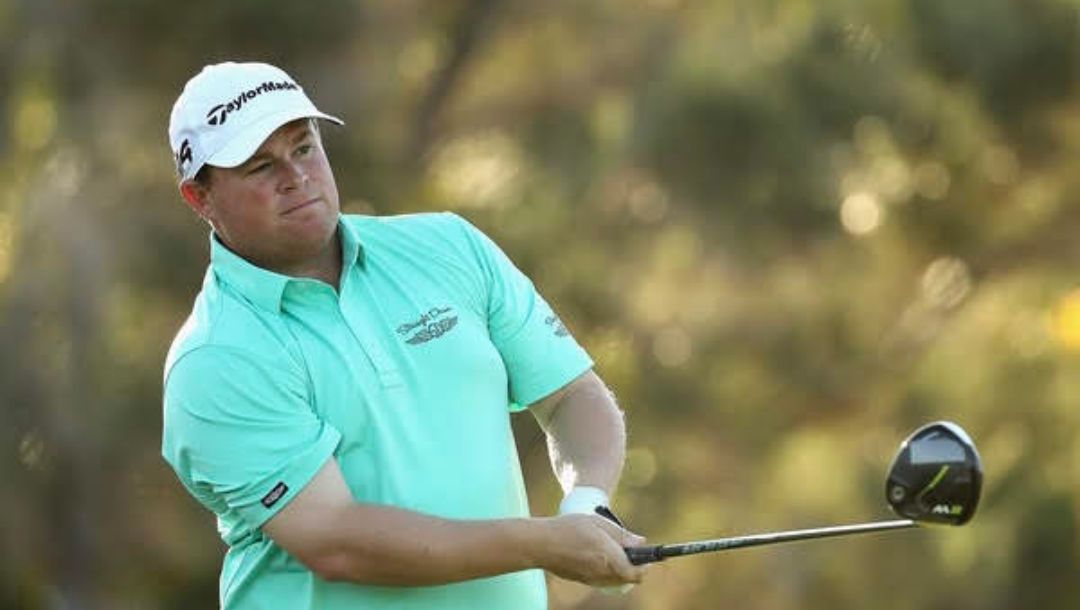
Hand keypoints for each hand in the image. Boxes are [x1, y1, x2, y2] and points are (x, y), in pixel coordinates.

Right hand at [531, 513, 648, 586]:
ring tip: (612, 548)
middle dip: (634, 566)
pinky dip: (607, 570)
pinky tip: (597, 554)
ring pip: (615, 580)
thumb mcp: (597, 522)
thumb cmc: (568, 528)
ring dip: (620, 568)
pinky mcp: (582, 580)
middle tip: (630, 549)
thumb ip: (621, 534)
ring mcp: (591, 579)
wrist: (540, 544)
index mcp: (609, 557)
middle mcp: (602, 572)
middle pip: (628, 578)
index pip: (637, 572)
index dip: (646, 565)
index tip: (649, 557)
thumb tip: (640, 542)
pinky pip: (602, 579)